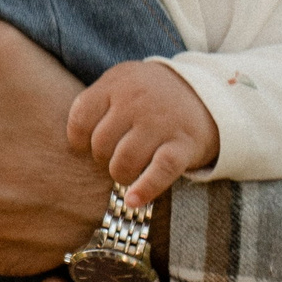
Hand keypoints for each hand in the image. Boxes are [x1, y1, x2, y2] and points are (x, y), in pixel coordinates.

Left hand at [66, 60, 219, 208]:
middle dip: (103, 157)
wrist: (207, 94)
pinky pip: (158, 172)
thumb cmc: (152, 94)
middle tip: (116, 154)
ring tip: (128, 170)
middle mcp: (138, 101)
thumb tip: (74, 140)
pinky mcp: (183, 146)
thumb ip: (97, 100)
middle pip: (101, 144)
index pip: (81, 117)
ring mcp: (162, 123)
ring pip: (124, 162)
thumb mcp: (123, 81)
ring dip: (121, 174)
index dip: (79, 139)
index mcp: (117, 83)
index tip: (87, 144)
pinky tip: (133, 200)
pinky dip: (144, 189)